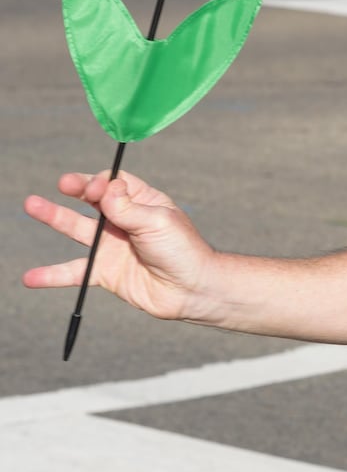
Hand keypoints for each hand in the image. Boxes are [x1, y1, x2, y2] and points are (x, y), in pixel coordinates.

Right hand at [23, 171, 215, 321]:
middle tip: (62, 183)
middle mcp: (125, 221)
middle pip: (93, 200)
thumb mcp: (158, 222)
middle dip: (76, 188)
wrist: (191, 290)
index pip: (115, 183)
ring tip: (31, 204)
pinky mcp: (105, 272)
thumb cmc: (183, 250)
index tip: (95, 189)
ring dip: (54, 217)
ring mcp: (113, 246)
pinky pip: (74, 272)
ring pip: (77, 229)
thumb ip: (128, 208)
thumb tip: (104, 188)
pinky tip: (30, 278)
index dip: (101, 182)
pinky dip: (52, 275)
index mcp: (144, 202)